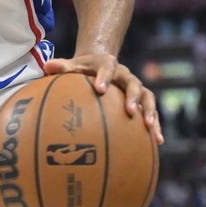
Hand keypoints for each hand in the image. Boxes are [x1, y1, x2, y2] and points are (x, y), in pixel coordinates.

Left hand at [44, 54, 163, 144]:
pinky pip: (151, 112)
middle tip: (129, 111)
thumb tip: (47, 67)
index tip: (100, 89)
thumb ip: (62, 67)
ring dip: (150, 112)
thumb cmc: (82, 69)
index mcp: (107, 64)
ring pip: (147, 98)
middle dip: (132, 98)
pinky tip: (157, 142)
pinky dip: (156, 125)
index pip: (107, 68)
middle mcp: (125, 75)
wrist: (101, 65)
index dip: (104, 78)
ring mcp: (135, 87)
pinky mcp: (141, 100)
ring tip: (149, 129)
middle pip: (133, 84)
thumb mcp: (72, 65)